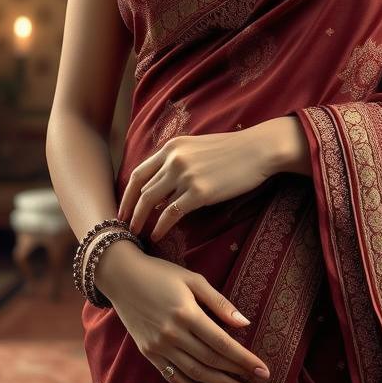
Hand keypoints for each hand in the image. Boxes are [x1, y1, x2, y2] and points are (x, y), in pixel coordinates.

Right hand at [102, 246, 270, 382]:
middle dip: (237, 373)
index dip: (243, 358)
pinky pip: (174, 377)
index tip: (262, 369)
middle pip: (211, 360)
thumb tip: (244, 322)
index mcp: (186, 312)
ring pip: (195, 373)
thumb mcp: (192, 279)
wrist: (122, 277)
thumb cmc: (161, 274)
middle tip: (258, 382)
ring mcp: (159, 346)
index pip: (221, 342)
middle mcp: (173, 333)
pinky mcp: (149, 354)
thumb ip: (219, 302)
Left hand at [117, 127, 276, 243]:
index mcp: (173, 147)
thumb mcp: (198, 148)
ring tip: (136, 234)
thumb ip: (178, 162)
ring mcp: (186, 174)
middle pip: (141, 188)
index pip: (139, 172)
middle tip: (123, 227)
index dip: (127, 194)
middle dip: (130, 210)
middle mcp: (174, 159)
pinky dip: (160, 227)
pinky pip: (171, 213)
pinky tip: (157, 235)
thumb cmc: (232, 151)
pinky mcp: (200, 191)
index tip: (122, 209)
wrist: (258, 149)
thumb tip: (162, 187)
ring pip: (152, 201)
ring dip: (141, 220)